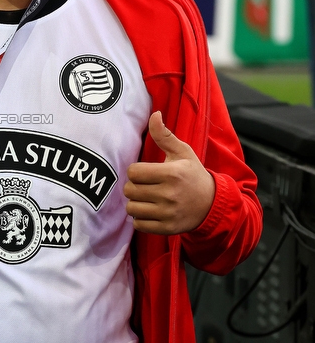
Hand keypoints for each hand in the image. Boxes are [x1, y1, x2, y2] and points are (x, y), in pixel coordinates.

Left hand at [124, 112, 214, 234]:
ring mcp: (168, 213)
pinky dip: (140, 219)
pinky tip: (150, 211)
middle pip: (130, 190)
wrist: (212, 204)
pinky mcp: (167, 228)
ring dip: (135, 203)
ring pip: (131, 209)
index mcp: (171, 173)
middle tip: (145, 186)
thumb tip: (154, 114)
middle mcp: (169, 194)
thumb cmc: (193, 175)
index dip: (136, 171)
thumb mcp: (182, 152)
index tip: (145, 172)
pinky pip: (138, 225)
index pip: (133, 172)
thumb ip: (164, 135)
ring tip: (146, 199)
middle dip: (134, 187)